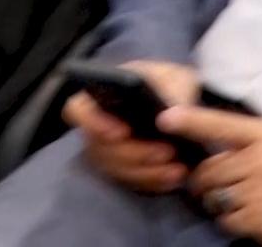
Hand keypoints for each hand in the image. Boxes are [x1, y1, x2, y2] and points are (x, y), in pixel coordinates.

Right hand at [66, 60, 197, 193]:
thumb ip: (173, 92)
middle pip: (98, 148)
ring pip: (114, 169)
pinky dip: (152, 181)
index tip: (122, 132)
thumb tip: (167, 115)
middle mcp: (98, 124)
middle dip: (133, 153)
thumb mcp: (177, 78)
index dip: (92, 123)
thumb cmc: (172, 83)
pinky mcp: (123, 170)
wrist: (183, 106)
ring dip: (146, 172)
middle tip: (167, 152)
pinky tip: (174, 177)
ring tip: (177, 169)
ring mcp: (108, 150)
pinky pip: (129, 182)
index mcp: (102, 94)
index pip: (78, 110)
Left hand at [166, 107, 261, 245]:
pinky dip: (231, 221)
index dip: (191, 121)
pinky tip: (248, 216)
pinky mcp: (261, 221)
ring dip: (217, 202)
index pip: (223, 125)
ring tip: (234, 200)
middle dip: (204, 180)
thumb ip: (252, 141)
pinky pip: (227, 221)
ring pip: (215, 198)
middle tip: (209, 183)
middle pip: (210, 170)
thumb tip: (214, 144)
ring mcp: (260, 193)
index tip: (165, 117)